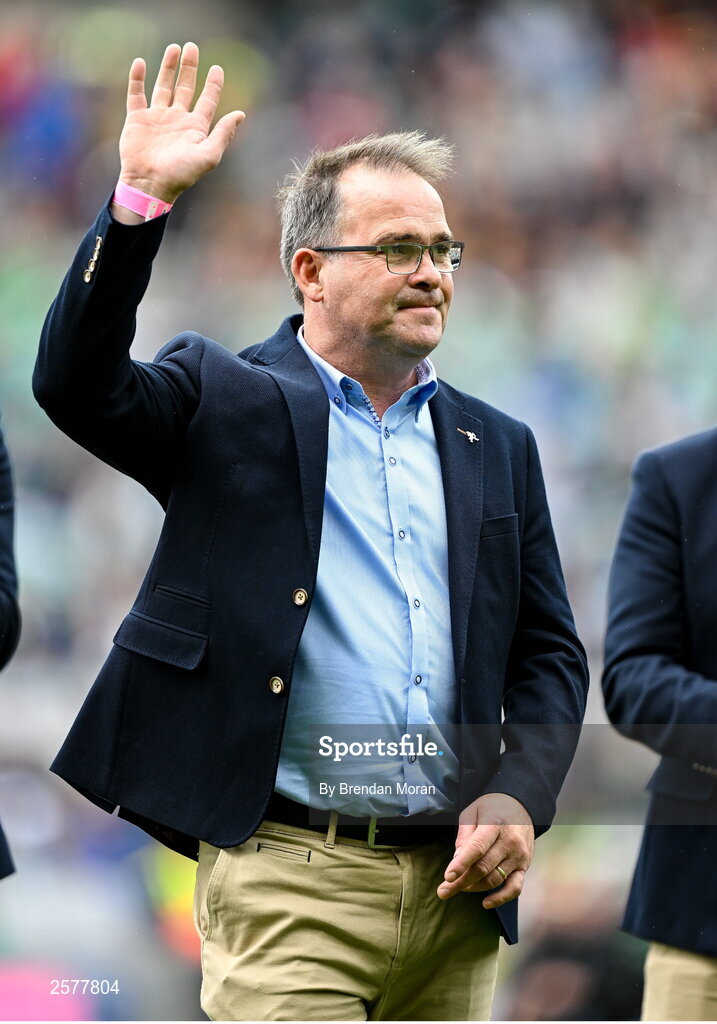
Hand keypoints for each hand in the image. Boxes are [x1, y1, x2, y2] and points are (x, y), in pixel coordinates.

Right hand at [118, 41, 244, 203]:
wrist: (150, 184)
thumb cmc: (181, 174)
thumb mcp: (208, 155)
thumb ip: (223, 134)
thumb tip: (240, 114)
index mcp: (195, 128)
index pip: (207, 100)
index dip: (213, 84)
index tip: (217, 68)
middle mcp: (177, 119)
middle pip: (185, 87)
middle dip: (189, 68)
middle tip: (192, 47)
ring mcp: (157, 117)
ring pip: (164, 86)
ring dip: (168, 67)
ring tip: (174, 48)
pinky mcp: (137, 119)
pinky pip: (137, 94)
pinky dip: (138, 78)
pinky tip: (141, 62)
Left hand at [437, 793, 534, 907]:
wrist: (521, 805)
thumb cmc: (491, 808)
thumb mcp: (473, 812)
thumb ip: (464, 835)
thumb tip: (457, 860)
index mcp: (494, 824)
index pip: (477, 848)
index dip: (461, 864)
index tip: (447, 877)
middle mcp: (509, 841)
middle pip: (483, 867)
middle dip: (461, 881)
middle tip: (443, 890)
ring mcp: (519, 855)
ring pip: (494, 879)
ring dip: (474, 888)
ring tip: (456, 889)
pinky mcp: (524, 866)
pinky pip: (515, 888)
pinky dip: (501, 898)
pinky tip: (485, 903)